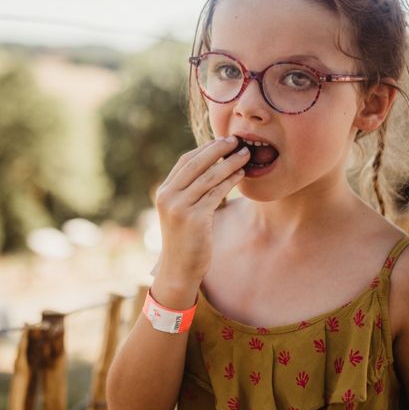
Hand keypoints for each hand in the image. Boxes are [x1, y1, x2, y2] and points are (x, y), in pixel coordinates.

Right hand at [152, 136, 249, 306]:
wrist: (179, 269)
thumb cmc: (185, 241)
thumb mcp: (180, 212)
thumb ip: (189, 192)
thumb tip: (212, 170)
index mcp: (163, 192)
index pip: (185, 161)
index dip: (205, 149)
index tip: (223, 141)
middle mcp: (168, 196)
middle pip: (196, 163)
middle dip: (218, 149)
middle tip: (236, 140)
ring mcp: (179, 207)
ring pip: (208, 177)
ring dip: (229, 163)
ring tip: (245, 154)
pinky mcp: (194, 218)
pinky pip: (216, 193)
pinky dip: (230, 181)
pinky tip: (241, 175)